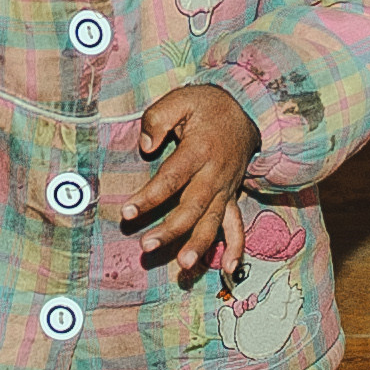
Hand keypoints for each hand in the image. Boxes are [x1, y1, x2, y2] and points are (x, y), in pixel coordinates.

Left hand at [122, 84, 260, 280]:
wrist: (242, 111)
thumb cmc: (205, 107)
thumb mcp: (181, 99)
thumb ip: (158, 119)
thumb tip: (145, 147)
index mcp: (201, 150)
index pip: (172, 178)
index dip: (149, 197)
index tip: (127, 212)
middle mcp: (216, 174)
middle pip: (193, 206)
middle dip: (171, 229)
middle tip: (147, 245)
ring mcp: (226, 189)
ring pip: (214, 221)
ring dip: (199, 245)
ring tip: (184, 266)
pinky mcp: (231, 197)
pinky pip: (237, 225)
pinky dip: (236, 248)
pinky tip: (228, 269)